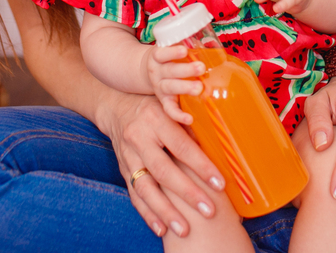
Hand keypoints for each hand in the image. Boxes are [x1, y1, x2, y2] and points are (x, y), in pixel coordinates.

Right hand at [97, 91, 226, 238]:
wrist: (116, 107)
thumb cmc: (153, 106)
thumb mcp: (170, 106)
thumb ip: (189, 124)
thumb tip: (219, 145)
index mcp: (155, 119)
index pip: (181, 145)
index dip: (201, 165)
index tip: (219, 183)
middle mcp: (139, 138)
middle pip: (163, 170)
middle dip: (187, 193)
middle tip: (209, 210)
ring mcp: (128, 156)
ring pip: (146, 188)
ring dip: (166, 211)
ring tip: (184, 229)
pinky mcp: (123, 170)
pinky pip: (134, 195)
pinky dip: (148, 214)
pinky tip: (162, 229)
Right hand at [143, 44, 205, 124]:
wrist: (149, 72)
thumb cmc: (168, 58)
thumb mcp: (169, 50)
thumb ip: (186, 47)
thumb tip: (214, 47)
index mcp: (157, 57)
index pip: (161, 53)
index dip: (172, 52)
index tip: (184, 50)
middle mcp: (157, 72)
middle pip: (170, 71)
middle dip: (186, 70)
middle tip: (201, 67)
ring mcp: (159, 87)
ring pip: (170, 87)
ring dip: (185, 88)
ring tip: (199, 88)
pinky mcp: (163, 101)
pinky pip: (169, 109)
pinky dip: (178, 115)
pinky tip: (189, 118)